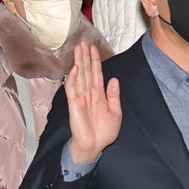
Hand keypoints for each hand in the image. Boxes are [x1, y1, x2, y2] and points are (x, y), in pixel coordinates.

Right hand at [65, 41, 121, 164]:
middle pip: (87, 71)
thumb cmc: (103, 133)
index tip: (93, 48)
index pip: (96, 74)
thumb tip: (114, 80)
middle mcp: (89, 94)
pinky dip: (74, 78)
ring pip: (80, 76)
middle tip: (83, 42)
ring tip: (78, 49)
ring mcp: (80, 98)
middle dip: (85, 57)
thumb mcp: (115, 112)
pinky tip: (75, 68)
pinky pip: (73, 89)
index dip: (95, 61)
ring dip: (79, 62)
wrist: (94, 146)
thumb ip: (113, 96)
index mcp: (99, 95)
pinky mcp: (74, 104)